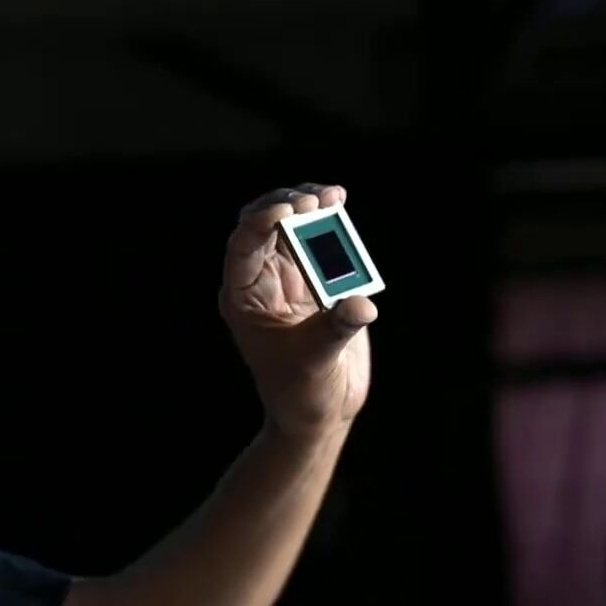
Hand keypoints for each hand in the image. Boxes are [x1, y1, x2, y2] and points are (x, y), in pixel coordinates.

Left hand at [219, 183, 374, 439]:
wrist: (320, 410)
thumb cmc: (303, 393)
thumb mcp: (316, 361)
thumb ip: (336, 329)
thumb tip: (361, 304)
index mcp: (244, 298)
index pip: (243, 248)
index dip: (261, 223)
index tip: (288, 211)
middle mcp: (260, 281)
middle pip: (262, 226)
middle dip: (287, 205)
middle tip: (314, 201)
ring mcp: (287, 278)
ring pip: (289, 226)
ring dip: (309, 206)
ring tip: (332, 195)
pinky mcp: (314, 280)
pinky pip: (316, 239)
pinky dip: (328, 220)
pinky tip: (339, 201)